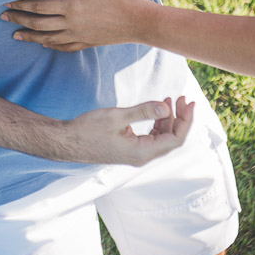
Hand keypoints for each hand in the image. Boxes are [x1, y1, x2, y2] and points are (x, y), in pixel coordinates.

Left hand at [3, 0, 152, 50]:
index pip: (39, 7)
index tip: (7, 3)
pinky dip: (49, 45)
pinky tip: (42, 43)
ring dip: (29, 35)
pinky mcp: (86, 43)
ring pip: (47, 38)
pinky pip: (62, 47)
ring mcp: (78, 36)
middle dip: (19, 19)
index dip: (21, 5)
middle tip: (3, 16)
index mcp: (72, 7)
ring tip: (15, 34)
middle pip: (38, 23)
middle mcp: (71, 25)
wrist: (139, 22)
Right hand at [61, 96, 194, 165]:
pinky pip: (151, 137)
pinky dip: (157, 123)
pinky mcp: (129, 149)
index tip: (188, 102)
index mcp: (141, 152)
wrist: (67, 142)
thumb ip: (143, 111)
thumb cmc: (88, 129)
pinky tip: (157, 109)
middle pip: (171, 139)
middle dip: (180, 118)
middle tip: (182, 97)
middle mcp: (142, 157)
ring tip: (171, 98)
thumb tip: (167, 107)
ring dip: (169, 119)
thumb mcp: (117, 117)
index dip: (185, 121)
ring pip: (162, 138)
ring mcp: (136, 154)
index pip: (175, 139)